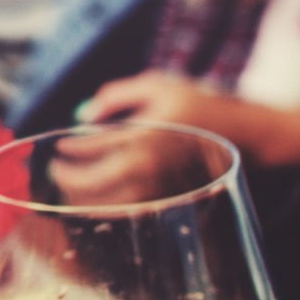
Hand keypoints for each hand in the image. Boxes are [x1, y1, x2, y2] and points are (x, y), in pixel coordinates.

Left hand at [68, 72, 287, 191]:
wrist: (243, 134)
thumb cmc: (198, 104)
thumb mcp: (158, 85)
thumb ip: (117, 94)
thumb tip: (83, 114)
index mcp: (144, 134)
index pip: (92, 146)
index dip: (70, 147)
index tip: (61, 146)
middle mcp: (149, 166)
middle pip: (91, 183)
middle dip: (66, 179)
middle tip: (56, 171)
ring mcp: (157, 188)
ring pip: (105, 206)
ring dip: (81, 199)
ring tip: (71, 187)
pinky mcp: (166, 202)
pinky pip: (126, 214)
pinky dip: (104, 210)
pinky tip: (95, 200)